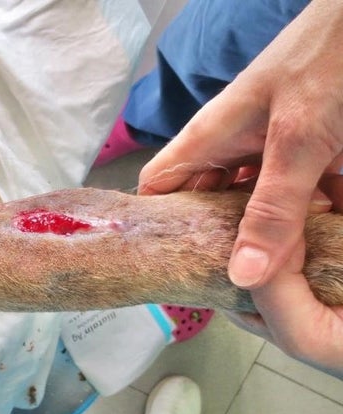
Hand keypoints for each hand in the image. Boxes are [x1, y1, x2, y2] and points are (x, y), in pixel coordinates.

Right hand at [138, 0, 342, 289]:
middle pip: (205, 207)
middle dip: (213, 244)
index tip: (165, 271)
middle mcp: (232, 151)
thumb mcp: (298, 140)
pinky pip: (295, 201)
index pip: (157, 190)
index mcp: (209, 140)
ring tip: (267, 283)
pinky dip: (305, 225)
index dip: (154, 229)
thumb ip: (273, 210)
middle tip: (222, 289)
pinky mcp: (306, 158)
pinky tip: (315, 253)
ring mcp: (269, 155)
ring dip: (264, 239)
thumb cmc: (328, 59)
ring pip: (251, 209)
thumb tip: (243, 276)